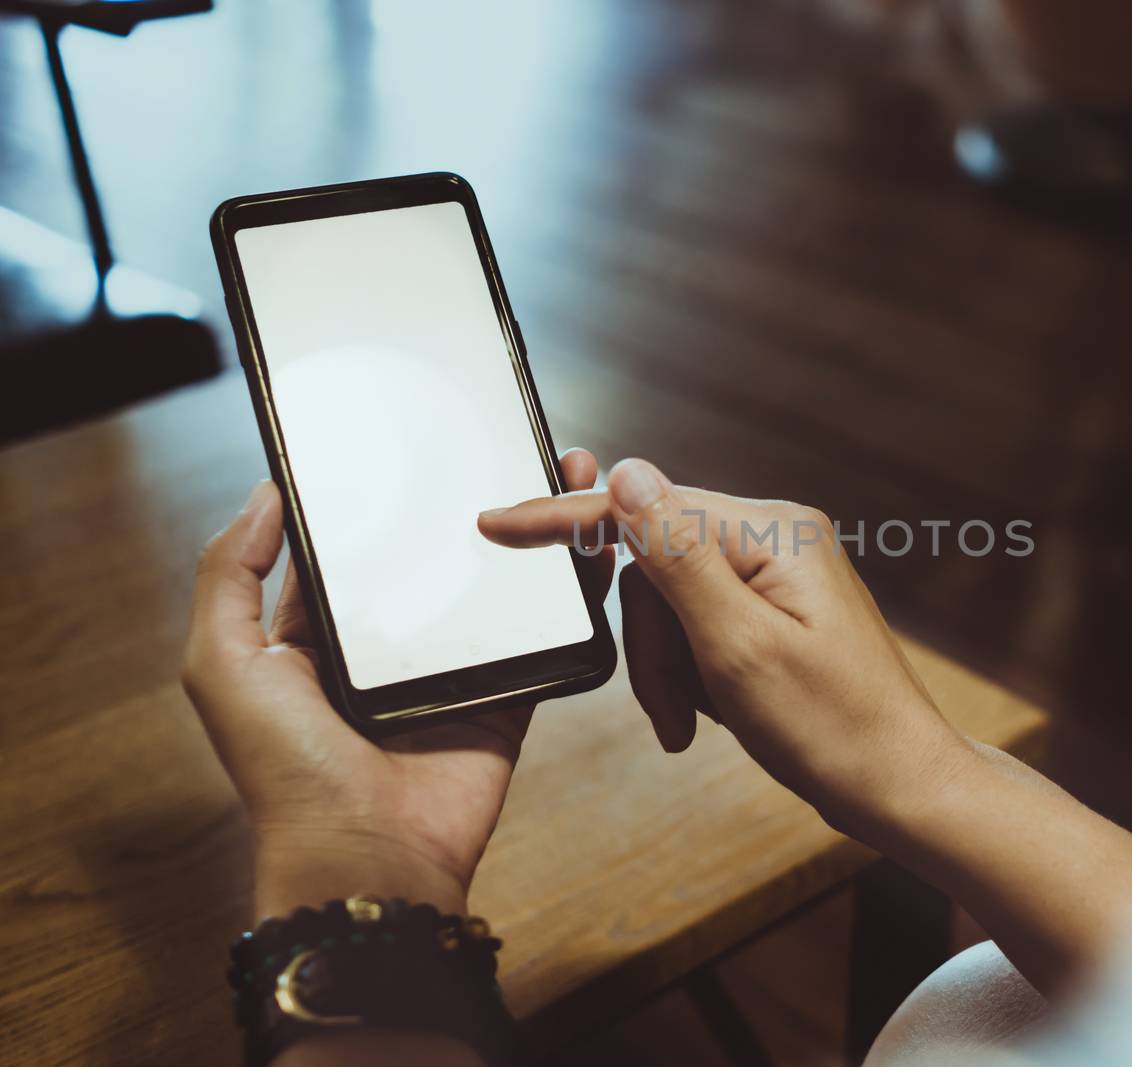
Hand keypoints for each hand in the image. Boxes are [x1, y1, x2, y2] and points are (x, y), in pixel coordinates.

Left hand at [182, 450, 614, 916]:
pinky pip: (541, 636)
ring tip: (560, 476)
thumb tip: (265, 493)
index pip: (351, 548)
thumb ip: (229, 575)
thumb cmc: (286, 770)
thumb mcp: (223, 665)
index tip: (412, 439)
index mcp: (318, 636)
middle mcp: (388, 649)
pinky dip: (567, 596)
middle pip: (432, 559)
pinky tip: (588, 548)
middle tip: (503, 441)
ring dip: (527, 536)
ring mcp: (451, 670)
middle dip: (466, 503)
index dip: (380, 497)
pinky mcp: (506, 695)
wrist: (372, 857)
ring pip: (494, 587)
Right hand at [477, 457, 971, 836]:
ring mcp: (776, 574)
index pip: (647, 508)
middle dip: (648, 645)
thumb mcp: (738, 647)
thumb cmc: (834, 727)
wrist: (898, 785)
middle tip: (670, 711)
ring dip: (667, 670)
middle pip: (654, 565)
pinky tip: (713, 715)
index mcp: (773, 531)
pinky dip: (689, 675)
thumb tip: (628, 473)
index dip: (569, 520)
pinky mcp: (773, 610)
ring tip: (694, 724)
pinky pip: (697, 627)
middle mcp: (776, 538)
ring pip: (669, 604)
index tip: (498, 525)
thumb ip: (676, 558)